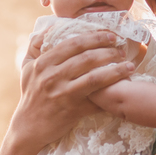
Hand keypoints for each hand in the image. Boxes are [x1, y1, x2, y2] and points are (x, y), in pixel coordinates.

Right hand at [13, 30, 134, 151]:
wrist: (29, 127)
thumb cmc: (30, 94)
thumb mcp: (26, 67)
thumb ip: (36, 45)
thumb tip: (50, 27)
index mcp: (43, 63)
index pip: (73, 44)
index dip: (94, 38)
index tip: (110, 35)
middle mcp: (52, 77)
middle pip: (86, 58)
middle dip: (108, 52)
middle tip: (121, 50)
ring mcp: (63, 94)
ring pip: (94, 78)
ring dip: (116, 71)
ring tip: (129, 66)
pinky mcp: (73, 110)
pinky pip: (97, 100)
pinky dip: (112, 94)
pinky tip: (124, 88)